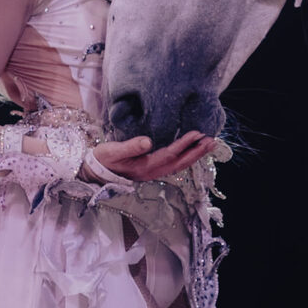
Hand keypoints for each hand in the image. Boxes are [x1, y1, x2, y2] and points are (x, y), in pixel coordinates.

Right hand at [91, 130, 216, 181]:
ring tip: (208, 145)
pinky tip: (191, 151)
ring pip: (179, 165)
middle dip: (197, 152)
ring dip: (194, 155)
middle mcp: (152, 172)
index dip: (185, 144)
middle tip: (212, 141)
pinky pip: (173, 165)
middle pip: (180, 163)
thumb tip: (148, 141)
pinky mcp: (151, 170)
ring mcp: (153, 173)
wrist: (94, 172)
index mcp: (145, 167)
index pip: (170, 154)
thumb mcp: (114, 151)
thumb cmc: (103, 159)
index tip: (198, 134)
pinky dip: (185, 158)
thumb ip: (131, 146)